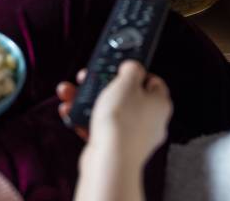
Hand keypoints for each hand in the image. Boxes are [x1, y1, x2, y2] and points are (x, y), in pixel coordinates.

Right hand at [57, 60, 171, 165]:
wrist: (110, 162)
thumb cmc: (122, 122)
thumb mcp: (127, 82)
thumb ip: (132, 69)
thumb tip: (133, 67)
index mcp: (159, 104)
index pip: (153, 82)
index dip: (135, 73)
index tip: (118, 68)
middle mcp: (150, 122)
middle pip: (125, 96)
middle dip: (102, 85)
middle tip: (87, 79)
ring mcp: (132, 137)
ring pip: (108, 112)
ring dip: (87, 101)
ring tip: (69, 93)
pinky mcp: (115, 149)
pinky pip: (99, 129)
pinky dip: (84, 120)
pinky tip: (69, 112)